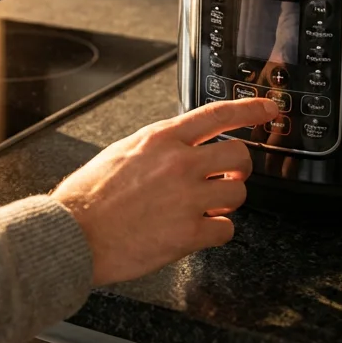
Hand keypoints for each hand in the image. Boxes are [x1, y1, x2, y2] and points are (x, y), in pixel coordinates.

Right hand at [50, 97, 278, 285]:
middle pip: (240, 156)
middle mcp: (179, 164)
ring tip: (204, 208)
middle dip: (239, 169)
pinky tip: (197, 231)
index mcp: (160, 139)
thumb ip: (157, 147)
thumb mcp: (122, 152)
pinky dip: (216, 232)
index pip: (217, 114)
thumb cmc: (88, 197)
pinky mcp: (188, 234)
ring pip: (239, 194)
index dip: (250, 108)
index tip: (268, 108)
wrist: (73, 233)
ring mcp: (187, 199)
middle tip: (227, 178)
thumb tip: (180, 148)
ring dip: (226, 203)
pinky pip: (226, 230)